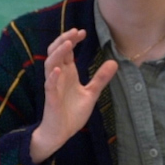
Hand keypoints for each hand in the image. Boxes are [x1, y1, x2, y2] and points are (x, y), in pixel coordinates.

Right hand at [30, 29, 117, 164]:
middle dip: (64, 40)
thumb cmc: (72, 113)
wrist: (61, 133)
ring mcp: (53, 86)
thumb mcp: (91, 93)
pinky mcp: (51, 98)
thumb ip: (100, 79)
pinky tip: (58, 69)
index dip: (72, 39)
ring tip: (68, 43)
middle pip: (55, 52)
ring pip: (50, 64)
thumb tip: (114, 62)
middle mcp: (58, 76)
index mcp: (67, 73)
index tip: (83, 32)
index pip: (66, 51)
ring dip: (58, 53)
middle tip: (75, 31)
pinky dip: (52, 76)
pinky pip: (49, 85)